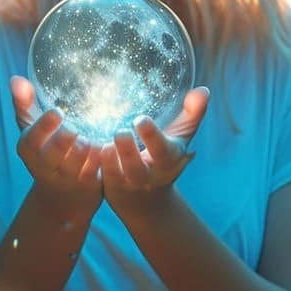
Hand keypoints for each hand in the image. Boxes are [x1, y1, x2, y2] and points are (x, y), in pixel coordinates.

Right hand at [10, 75, 102, 222]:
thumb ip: (24, 104)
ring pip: (81, 159)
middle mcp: (45, 166)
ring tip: (94, 135)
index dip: (45, 125)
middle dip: (68, 136)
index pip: (32, 138)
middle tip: (77, 127)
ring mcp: (68, 177)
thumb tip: (16, 79)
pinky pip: (99, 167)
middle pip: (57, 150)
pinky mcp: (89, 184)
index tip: (58, 112)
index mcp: (28, 149)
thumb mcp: (32, 130)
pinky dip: (104, 154)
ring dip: (90, 145)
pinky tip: (107, 144)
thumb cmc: (46, 152)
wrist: (63, 195)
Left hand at [101, 87, 210, 217]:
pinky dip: (94, 163)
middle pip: (137, 166)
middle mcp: (148, 174)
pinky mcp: (109, 186)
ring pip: (116, 173)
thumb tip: (203, 90)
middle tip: (120, 131)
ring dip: (108, 158)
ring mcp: (127, 182)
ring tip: (103, 144)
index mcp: (168, 159)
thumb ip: (192, 114)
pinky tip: (86, 146)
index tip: (141, 120)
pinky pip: (99, 176)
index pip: (162, 149)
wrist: (148, 201)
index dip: (152, 136)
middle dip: (127, 150)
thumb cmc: (164, 158)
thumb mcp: (180, 137)